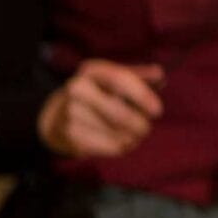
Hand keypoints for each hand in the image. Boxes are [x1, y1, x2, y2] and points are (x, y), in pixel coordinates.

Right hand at [36, 59, 165, 159]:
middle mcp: (77, 88)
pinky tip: (121, 143)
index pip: (120, 79)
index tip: (157, 111)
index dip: (142, 96)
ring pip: (117, 133)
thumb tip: (159, 74)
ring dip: (133, 138)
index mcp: (92, 70)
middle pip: (120, 114)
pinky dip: (122, 147)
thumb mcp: (116, 79)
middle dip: (140, 125)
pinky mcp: (70, 134)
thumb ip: (140, 76)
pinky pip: (109, 146)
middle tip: (145, 129)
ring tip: (133, 135)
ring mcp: (70, 112)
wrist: (58, 116)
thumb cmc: (100, 94)